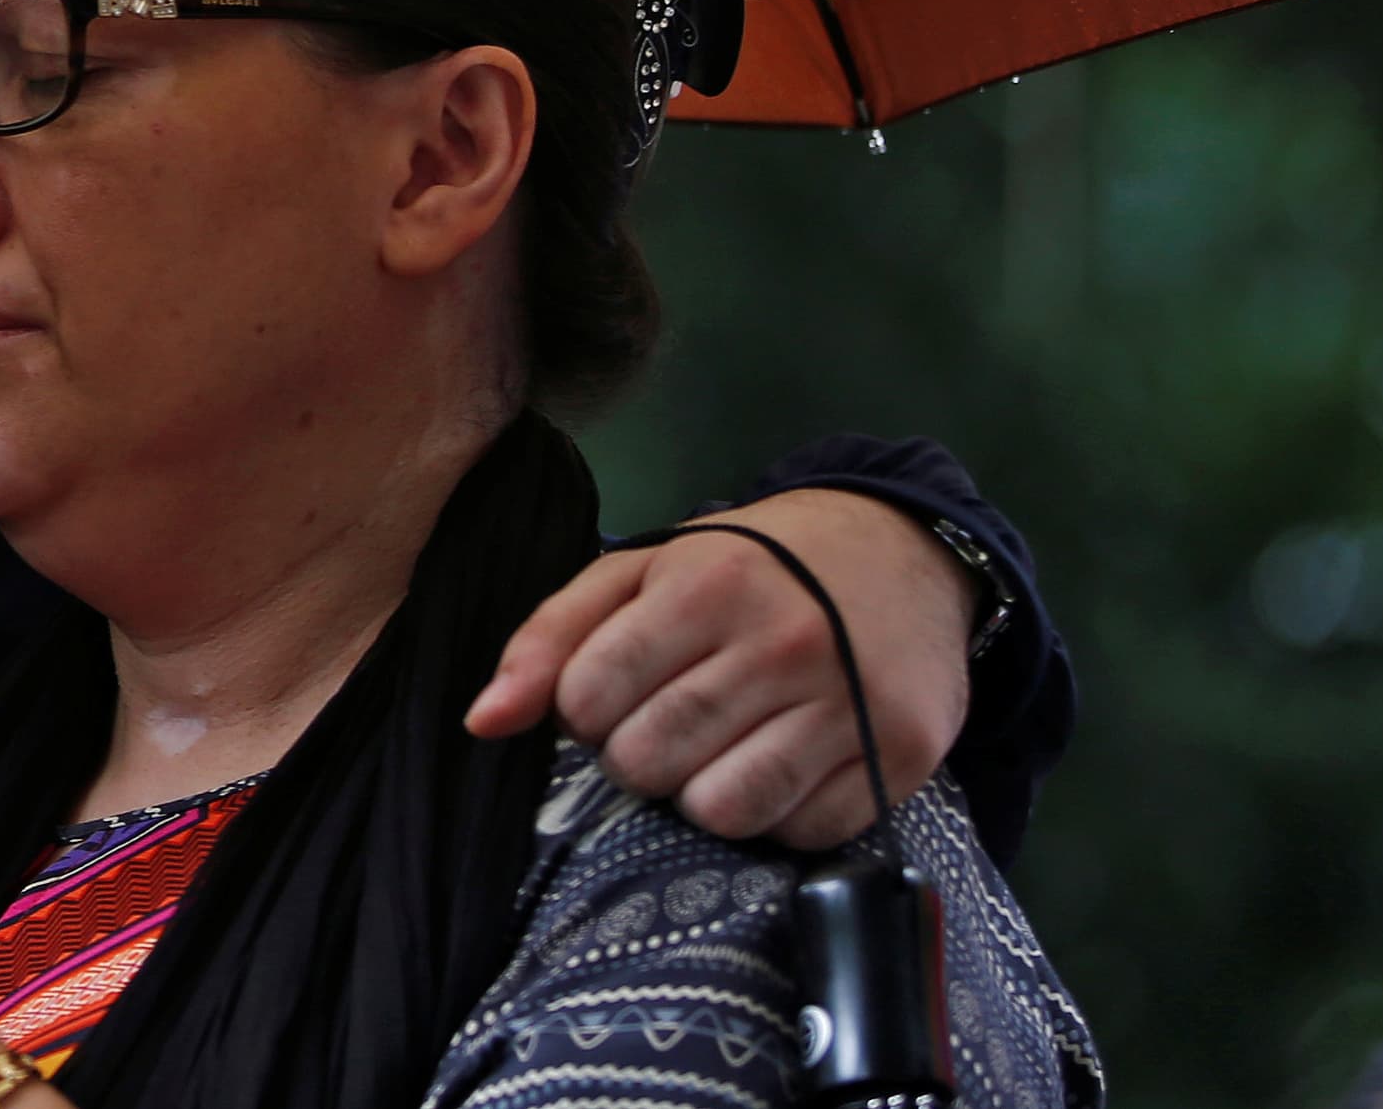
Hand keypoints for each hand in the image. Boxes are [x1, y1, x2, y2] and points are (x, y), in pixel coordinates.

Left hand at [464, 486, 976, 848]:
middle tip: (669, 722)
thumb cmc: (749, 564)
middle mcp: (781, 642)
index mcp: (705, 585)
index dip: (584, 713)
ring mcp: (847, 703)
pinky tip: (781, 763)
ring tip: (720, 748)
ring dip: (702, 795)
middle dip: (637, 756)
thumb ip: (552, 636)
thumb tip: (481, 723)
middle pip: (648, 762)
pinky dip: (779, 815)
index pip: (588, 700)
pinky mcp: (901, 755)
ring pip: (722, 810)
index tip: (613, 695)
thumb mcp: (644, 570)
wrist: (897, 551)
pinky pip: (802, 832)